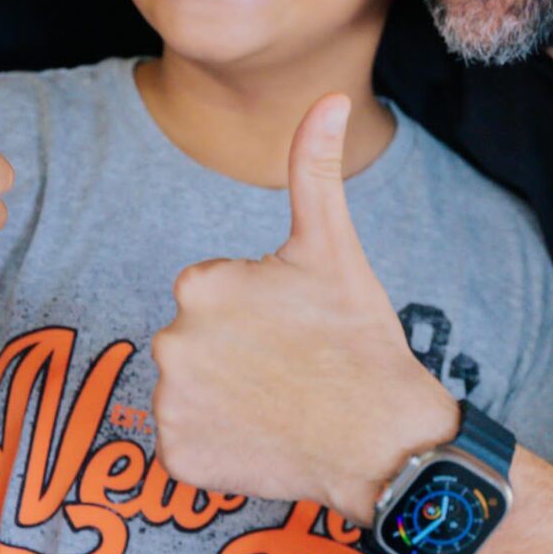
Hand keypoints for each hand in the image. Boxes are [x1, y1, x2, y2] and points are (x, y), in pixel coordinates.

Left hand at [151, 94, 458, 523]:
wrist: (382, 441)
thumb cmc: (358, 338)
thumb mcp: (334, 247)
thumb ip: (314, 168)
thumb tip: (329, 95)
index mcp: (198, 284)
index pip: (211, 293)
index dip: (255, 311)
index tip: (293, 329)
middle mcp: (170, 342)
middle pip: (196, 340)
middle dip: (234, 352)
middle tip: (288, 367)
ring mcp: (172, 405)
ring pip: (189, 390)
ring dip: (224, 397)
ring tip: (277, 403)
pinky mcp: (178, 458)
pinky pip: (186, 442)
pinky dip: (217, 444)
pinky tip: (260, 438)